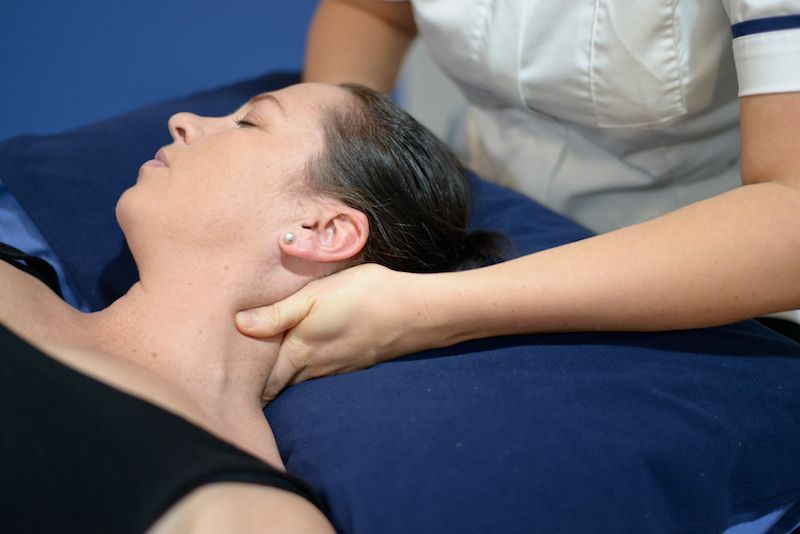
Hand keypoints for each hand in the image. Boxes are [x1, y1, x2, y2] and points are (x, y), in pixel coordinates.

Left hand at [236, 263, 431, 401]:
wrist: (416, 312)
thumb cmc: (363, 296)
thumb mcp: (315, 296)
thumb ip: (278, 314)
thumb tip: (239, 325)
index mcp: (299, 353)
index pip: (263, 383)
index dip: (244, 387)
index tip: (225, 387)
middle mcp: (315, 368)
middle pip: (280, 385)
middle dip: (259, 386)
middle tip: (236, 383)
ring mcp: (336, 368)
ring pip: (300, 380)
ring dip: (282, 378)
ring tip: (263, 372)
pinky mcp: (354, 362)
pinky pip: (320, 373)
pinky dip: (306, 370)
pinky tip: (306, 356)